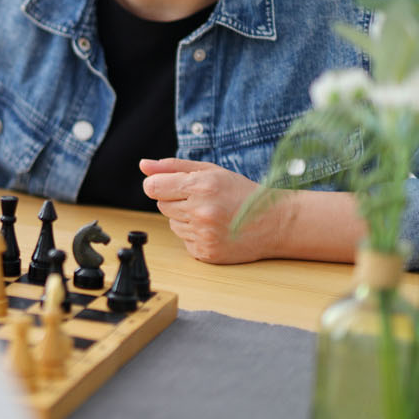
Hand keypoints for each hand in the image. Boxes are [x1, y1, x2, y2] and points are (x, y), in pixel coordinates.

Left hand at [140, 158, 290, 263]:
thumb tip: (143, 165)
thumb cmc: (242, 193)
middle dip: (176, 201)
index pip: (153, 187)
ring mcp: (204, 234)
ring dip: (185, 219)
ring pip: (172, 224)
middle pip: (162, 206)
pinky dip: (195, 235)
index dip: (158, 185)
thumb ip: (173, 167)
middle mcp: (202, 211)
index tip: (169, 186)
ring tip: (212, 215)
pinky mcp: (206, 253)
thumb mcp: (211, 171)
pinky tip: (215, 229)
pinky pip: (184, 241)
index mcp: (202, 186)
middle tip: (203, 200)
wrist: (275, 223)